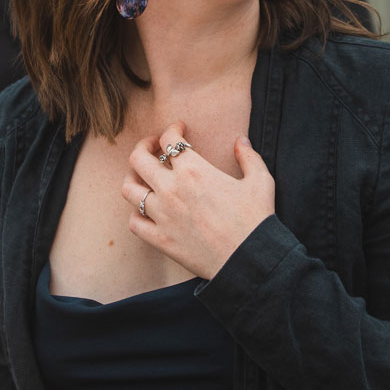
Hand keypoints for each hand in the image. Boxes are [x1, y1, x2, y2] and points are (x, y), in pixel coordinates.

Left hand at [121, 122, 275, 279]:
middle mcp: (171, 189)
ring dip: (134, 178)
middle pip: (138, 158)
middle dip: (144, 146)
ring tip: (143, 177)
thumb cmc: (255, 219)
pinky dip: (136, 213)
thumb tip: (240, 141)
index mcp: (194, 170)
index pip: (169, 139)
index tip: (179, 130)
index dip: (172, 129)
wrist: (249, 260)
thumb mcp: (261, 181)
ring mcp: (161, 215)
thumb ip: (248, 156)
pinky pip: (134, 222)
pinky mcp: (159, 239)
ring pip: (129, 189)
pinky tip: (146, 210)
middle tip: (153, 147)